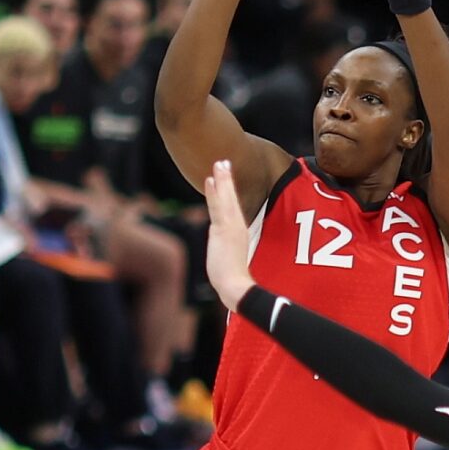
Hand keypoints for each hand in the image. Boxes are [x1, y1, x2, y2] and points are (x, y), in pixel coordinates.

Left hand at [200, 159, 254, 310]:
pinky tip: (212, 179)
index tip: (221, 181)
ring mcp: (230, 227)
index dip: (226, 195)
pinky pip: (220, 204)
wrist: (236, 287)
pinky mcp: (225, 228)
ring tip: (219, 163)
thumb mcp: (229, 266)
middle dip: (226, 180)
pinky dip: (218, 190)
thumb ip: (225, 258)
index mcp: (236, 235)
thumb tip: (220, 261)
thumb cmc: (233, 282)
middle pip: (229, 199)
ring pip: (225, 198)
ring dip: (222, 179)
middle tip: (222, 162)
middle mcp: (235, 228)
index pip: (230, 211)